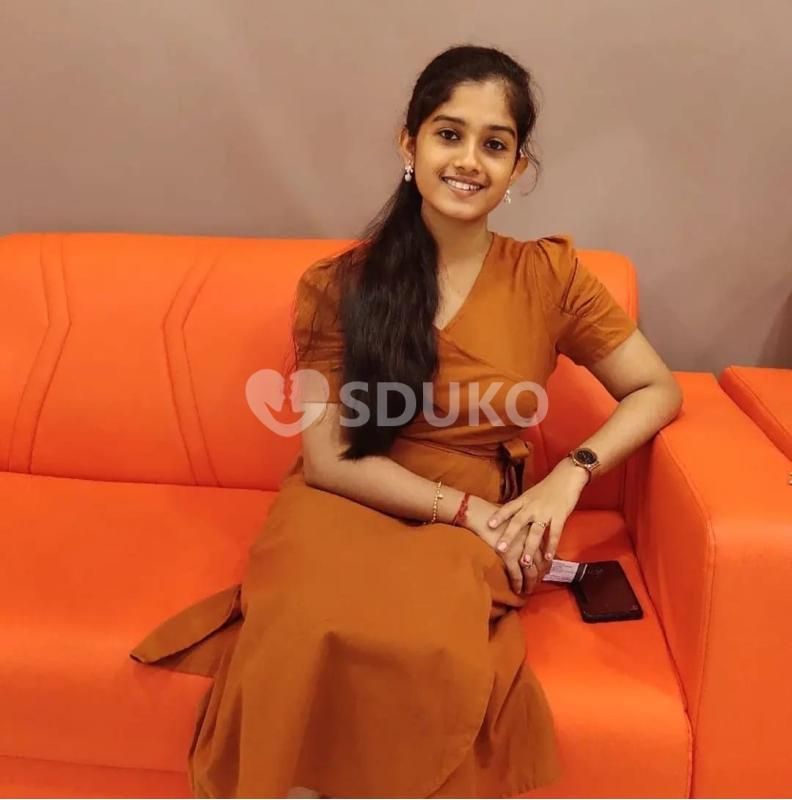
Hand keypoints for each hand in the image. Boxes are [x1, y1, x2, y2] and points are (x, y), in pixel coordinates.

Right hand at [462, 495, 550, 594]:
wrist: (479, 513)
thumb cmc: (492, 514)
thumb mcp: (512, 519)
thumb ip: (520, 529)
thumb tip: (522, 540)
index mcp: (531, 529)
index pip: (544, 550)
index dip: (546, 563)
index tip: (545, 571)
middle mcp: (529, 539)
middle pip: (540, 563)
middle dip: (540, 576)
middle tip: (537, 583)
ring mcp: (520, 548)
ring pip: (531, 571)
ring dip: (531, 583)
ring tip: (528, 590)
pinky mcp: (508, 555)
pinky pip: (516, 574)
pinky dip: (518, 584)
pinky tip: (518, 590)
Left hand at [485, 459, 588, 576]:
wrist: (567, 476)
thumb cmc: (548, 486)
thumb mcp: (531, 494)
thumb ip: (522, 506)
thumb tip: (510, 518)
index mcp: (524, 499)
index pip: (508, 508)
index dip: (499, 516)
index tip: (488, 525)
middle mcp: (532, 506)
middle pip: (518, 522)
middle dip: (509, 536)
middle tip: (500, 549)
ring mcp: (546, 511)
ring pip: (536, 532)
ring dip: (530, 548)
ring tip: (525, 562)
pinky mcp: (560, 515)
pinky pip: (554, 533)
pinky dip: (551, 545)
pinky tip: (548, 557)